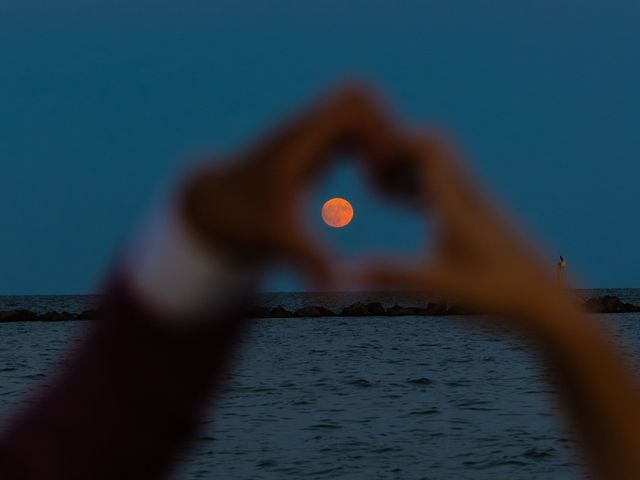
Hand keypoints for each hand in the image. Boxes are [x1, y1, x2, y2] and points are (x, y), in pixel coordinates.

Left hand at [178, 86, 394, 286]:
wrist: (215, 207)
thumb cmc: (243, 221)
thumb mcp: (278, 242)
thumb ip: (309, 263)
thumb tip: (334, 294)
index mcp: (302, 142)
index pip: (353, 105)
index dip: (379, 134)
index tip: (378, 175)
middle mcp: (307, 129)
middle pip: (360, 96)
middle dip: (386, 130)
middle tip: (387, 175)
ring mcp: (311, 134)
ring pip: (358, 108)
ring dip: (379, 137)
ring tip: (383, 181)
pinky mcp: (315, 146)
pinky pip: (351, 127)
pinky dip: (370, 146)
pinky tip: (373, 183)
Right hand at [362, 131, 576, 330]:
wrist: (549, 307)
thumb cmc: (497, 297)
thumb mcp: (438, 285)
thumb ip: (391, 274)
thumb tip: (344, 273)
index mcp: (457, 202)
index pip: (427, 146)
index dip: (393, 143)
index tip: (363, 160)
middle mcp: (468, 196)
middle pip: (432, 148)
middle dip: (394, 152)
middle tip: (364, 172)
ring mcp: (475, 206)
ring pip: (438, 167)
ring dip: (406, 169)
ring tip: (376, 191)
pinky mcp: (478, 219)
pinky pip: (444, 186)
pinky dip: (418, 186)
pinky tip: (403, 205)